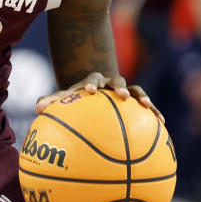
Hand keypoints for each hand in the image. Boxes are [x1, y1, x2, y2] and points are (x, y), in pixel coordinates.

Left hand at [35, 72, 163, 122]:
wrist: (94, 94)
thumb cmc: (76, 101)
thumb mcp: (64, 100)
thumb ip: (51, 102)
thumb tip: (38, 108)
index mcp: (93, 82)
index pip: (91, 79)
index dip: (91, 83)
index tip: (89, 91)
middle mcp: (109, 84)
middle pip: (117, 80)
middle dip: (119, 87)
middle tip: (122, 96)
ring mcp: (124, 91)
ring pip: (136, 89)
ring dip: (141, 96)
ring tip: (147, 106)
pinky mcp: (136, 102)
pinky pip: (147, 106)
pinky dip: (154, 112)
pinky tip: (162, 123)